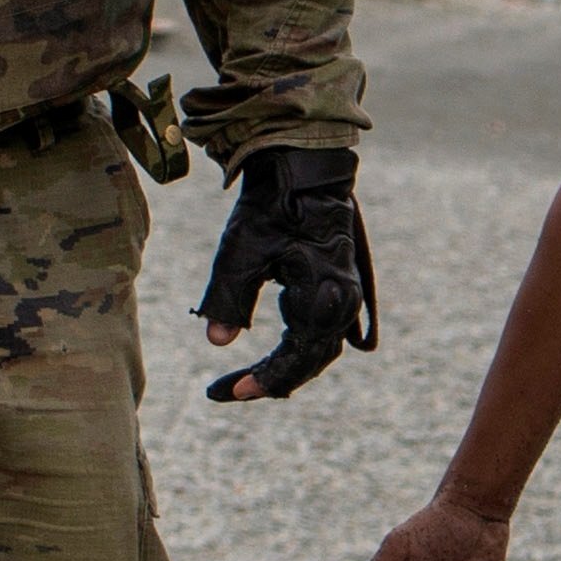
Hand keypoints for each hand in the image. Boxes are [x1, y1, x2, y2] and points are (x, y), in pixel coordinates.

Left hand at [199, 145, 374, 401]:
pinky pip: (320, 331)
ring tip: (244, 381)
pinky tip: (270, 355)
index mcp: (324, 295)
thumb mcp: (242, 251)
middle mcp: (342, 300)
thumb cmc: (272, 205)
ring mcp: (344, 294)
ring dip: (284, 367)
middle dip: (270, 380)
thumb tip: (216, 343)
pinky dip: (296, 348)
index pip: (297, 358)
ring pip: (318, 349)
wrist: (303, 167)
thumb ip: (228, 300)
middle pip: (311, 361)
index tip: (228, 392)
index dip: (263, 381)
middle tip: (226, 390)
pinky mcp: (336, 286)